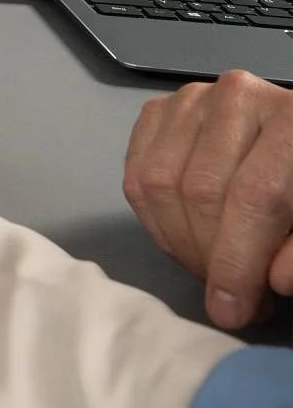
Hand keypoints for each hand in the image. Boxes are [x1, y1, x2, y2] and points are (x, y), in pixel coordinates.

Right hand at [123, 69, 292, 329]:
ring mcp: (191, 100)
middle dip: (209, 258)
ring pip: (158, 185)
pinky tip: (186, 236)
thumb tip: (270, 279)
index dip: (237, 262)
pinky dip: (155, 220)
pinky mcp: (160, 112)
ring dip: (179, 244)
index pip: (252, 196)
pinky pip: (136, 175)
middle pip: (199, 191)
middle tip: (232, 298)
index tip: (233, 312)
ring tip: (211, 267)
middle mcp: (236, 96)